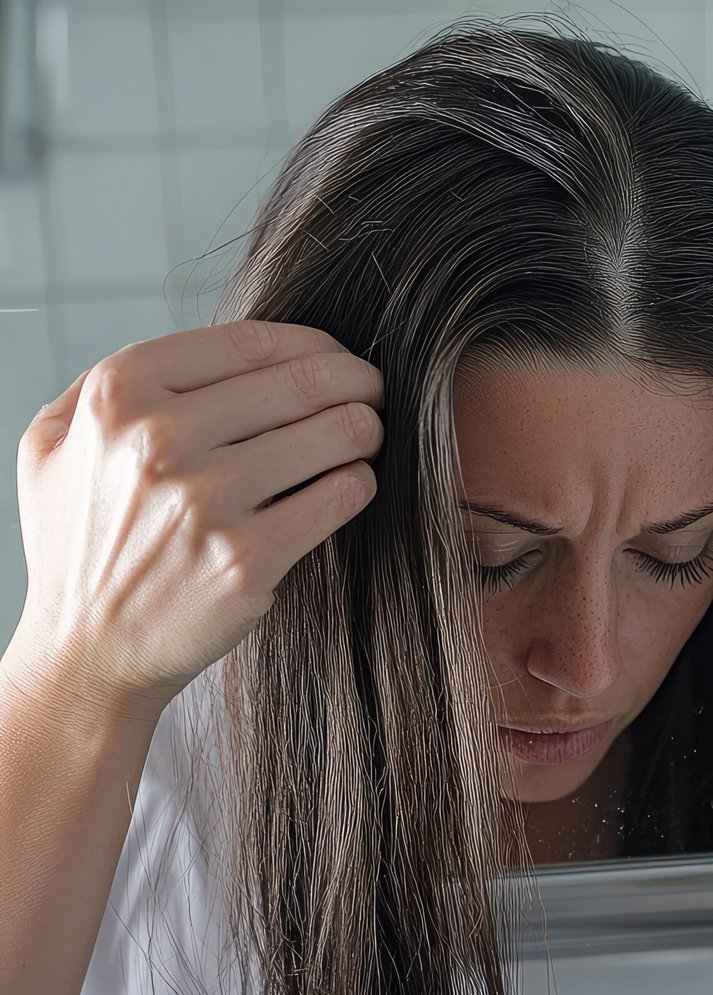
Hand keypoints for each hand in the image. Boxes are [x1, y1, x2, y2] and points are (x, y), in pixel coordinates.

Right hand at [7, 320, 382, 716]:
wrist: (87, 652)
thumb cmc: (83, 541)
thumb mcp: (56, 444)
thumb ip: (109, 384)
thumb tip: (202, 346)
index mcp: (117, 395)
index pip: (251, 342)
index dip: (313, 344)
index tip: (335, 358)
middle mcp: (158, 440)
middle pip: (306, 381)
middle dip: (357, 380)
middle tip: (373, 392)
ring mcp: (205, 501)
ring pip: (339, 431)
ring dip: (366, 430)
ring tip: (365, 437)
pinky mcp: (249, 558)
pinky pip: (343, 494)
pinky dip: (359, 483)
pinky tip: (350, 485)